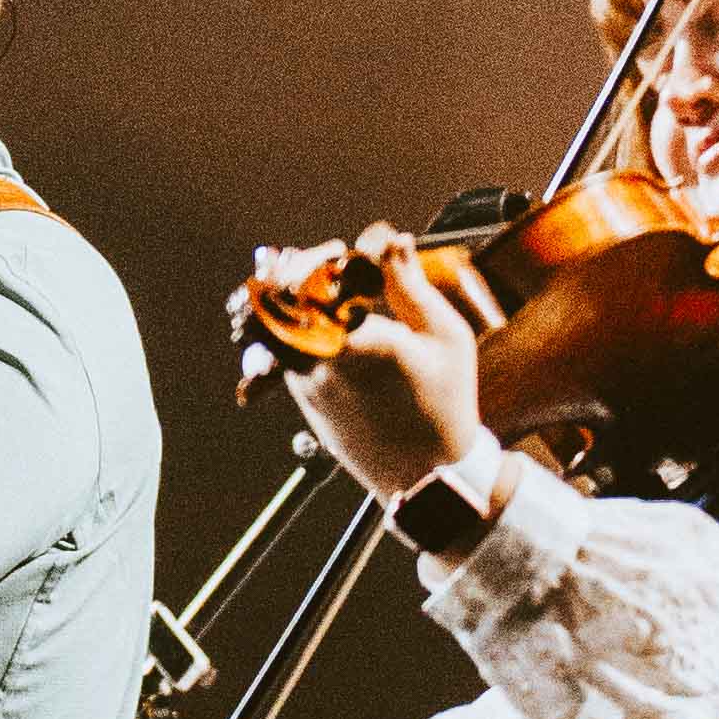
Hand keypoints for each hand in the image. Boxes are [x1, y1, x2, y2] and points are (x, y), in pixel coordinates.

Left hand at [281, 235, 493, 506]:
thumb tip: (391, 239)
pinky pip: (280, 357)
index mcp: (356, 343)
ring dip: (279, 301)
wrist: (430, 478)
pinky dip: (284, 329)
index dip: (317, 259)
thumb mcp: (445, 337)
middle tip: (308, 261)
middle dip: (290, 275)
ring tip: (291, 278)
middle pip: (279, 305)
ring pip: (271, 332)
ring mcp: (306, 388)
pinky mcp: (304, 405)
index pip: (312, 285)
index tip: (339, 251)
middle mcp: (320, 365)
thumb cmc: (447, 404)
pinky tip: (300, 315)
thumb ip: (410, 285)